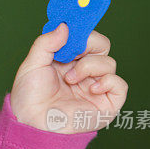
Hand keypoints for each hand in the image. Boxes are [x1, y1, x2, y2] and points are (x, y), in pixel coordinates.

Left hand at [10, 23, 127, 132]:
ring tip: (70, 79)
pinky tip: (92, 88)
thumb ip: (46, 43)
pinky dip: (108, 81)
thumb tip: (65, 26)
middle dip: (89, 45)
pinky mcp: (105, 104)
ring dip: (90, 66)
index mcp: (68, 61)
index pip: (85, 38)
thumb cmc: (29, 98)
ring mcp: (95, 87)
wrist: (31, 122)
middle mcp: (84, 72)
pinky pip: (120, 85)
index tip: (73, 29)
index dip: (82, 31)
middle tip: (73, 52)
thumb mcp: (32, 63)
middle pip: (102, 46)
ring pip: (109, 63)